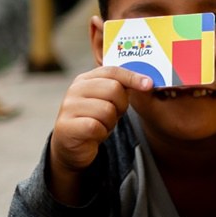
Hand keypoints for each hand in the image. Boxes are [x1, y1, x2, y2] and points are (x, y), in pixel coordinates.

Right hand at [49, 66, 151, 203]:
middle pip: (113, 89)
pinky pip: (96, 127)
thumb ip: (123, 88)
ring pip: (107, 110)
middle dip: (121, 105)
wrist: (73, 145)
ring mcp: (68, 107)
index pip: (112, 71)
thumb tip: (148, 82)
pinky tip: (94, 134)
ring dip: (110, 122)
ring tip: (101, 125)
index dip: (133, 77)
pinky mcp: (66, 126)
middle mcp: (75, 89)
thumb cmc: (95, 120)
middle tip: (114, 114)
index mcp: (85, 79)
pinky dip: (101, 133)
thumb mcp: (110, 101)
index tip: (149, 84)